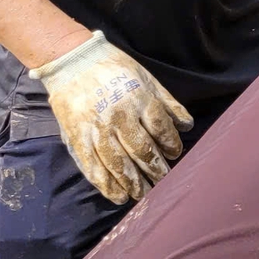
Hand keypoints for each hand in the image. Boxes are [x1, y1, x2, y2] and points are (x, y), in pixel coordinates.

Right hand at [29, 32, 192, 203]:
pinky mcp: (76, 139)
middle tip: (164, 182)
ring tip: (145, 195)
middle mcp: (118, 116)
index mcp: (139, 98)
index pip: (161, 129)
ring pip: (118, 164)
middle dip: (156, 170)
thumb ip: (167, 103)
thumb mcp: (146, 78)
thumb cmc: (114, 69)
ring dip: (134, 184)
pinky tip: (119, 196)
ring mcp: (96, 129)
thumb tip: (187, 126)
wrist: (71, 62)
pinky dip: (107, 185)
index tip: (174, 155)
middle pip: (142, 150)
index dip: (171, 145)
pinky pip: (93, 168)